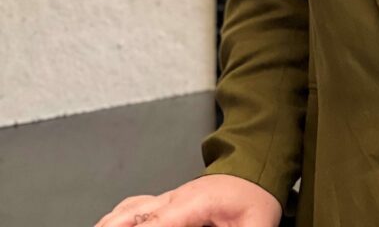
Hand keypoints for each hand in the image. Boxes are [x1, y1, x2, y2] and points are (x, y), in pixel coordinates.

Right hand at [93, 174, 283, 226]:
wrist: (254, 170)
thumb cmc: (254, 198)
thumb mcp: (257, 224)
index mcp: (195, 203)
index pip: (156, 223)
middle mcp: (176, 197)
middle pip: (132, 215)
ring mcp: (168, 197)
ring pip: (128, 209)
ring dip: (109, 223)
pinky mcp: (166, 201)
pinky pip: (133, 207)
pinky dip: (116, 218)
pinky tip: (108, 224)